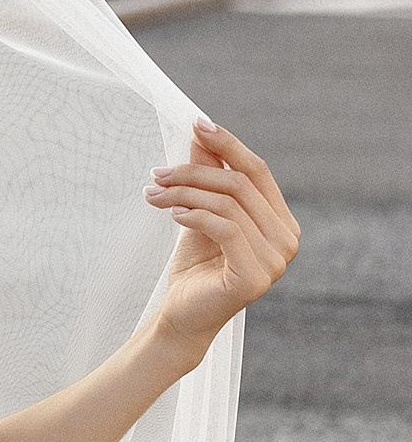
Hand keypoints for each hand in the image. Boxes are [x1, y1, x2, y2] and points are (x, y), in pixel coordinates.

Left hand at [146, 117, 298, 366]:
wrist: (183, 317)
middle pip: (240, 184)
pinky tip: (172, 214)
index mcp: (281, 222)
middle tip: (157, 173)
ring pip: (228, 204)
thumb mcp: (200, 212)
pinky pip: (225, 228)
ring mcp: (275, 261)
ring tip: (153, 194)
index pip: (258, 171)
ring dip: (185, 193)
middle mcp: (287, 239)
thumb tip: (201, 133)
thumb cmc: (195, 267)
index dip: (229, 144)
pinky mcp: (255, 277)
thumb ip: (208, 175)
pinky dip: (194, 215)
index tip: (197, 124)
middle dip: (194, 172)